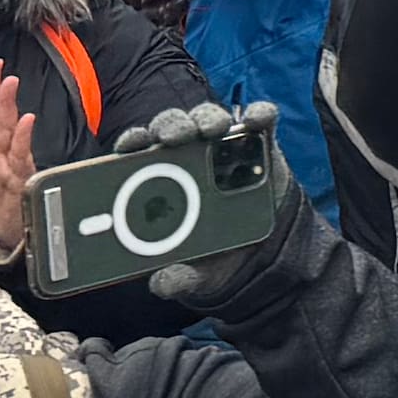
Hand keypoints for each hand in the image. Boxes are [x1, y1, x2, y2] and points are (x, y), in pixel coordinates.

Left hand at [131, 102, 302, 305]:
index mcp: (161, 182)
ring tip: (215, 129)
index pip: (140, 153)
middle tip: (176, 137)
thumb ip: (178, 278)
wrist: (266, 257)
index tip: (131, 144)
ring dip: (209, 118)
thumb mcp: (195, 274)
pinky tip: (256, 120)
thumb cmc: (217, 258)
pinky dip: (258, 114)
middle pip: (173, 128)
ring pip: (210, 119)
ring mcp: (225, 148)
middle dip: (172, 126)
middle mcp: (189, 157)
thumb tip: (162, 283)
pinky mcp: (260, 145)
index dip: (134, 142)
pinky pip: (259, 121)